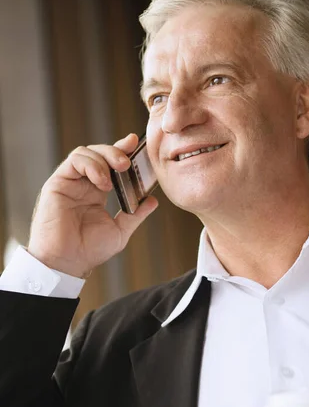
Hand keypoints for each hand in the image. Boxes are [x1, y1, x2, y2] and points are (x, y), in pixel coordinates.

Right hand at [27, 133, 157, 277]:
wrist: (67, 262)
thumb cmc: (89, 251)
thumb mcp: (120, 231)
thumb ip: (135, 214)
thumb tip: (152, 200)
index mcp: (97, 193)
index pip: (110, 165)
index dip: (123, 151)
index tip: (136, 144)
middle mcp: (83, 185)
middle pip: (99, 154)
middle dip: (116, 151)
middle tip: (129, 162)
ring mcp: (71, 182)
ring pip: (87, 153)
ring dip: (105, 157)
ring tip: (118, 171)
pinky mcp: (58, 183)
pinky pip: (75, 161)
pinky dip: (91, 165)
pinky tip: (102, 181)